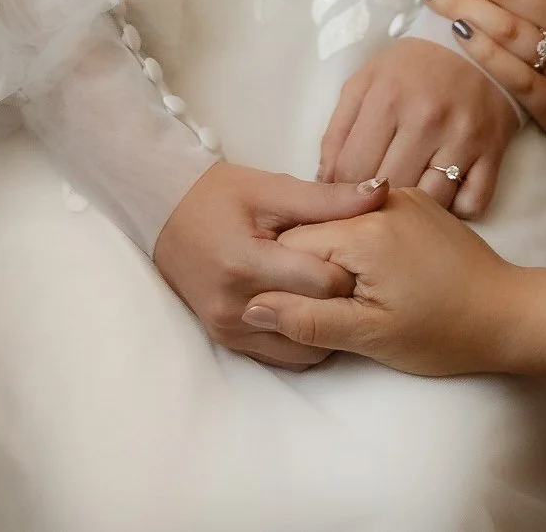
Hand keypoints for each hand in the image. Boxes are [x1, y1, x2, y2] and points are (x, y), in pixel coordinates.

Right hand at [153, 164, 387, 369]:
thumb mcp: (271, 188)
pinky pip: (280, 357)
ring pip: (302, 351)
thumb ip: (328, 198)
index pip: (321, 284)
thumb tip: (380, 191)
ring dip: (327, 328)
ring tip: (339, 299)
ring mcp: (229, 329)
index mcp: (246, 264)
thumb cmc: (218, 194)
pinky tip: (315, 313)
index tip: (366, 255)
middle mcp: (236, 306)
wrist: (164, 212)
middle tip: (363, 281)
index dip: (352, 270)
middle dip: (344, 303)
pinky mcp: (226, 340)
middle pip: (315, 322)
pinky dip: (304, 340)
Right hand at [243, 189, 528, 375]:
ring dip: (334, 254)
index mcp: (362, 232)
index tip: (296, 307)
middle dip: (309, 266)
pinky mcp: (415, 202)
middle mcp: (379, 200)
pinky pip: (367, 216)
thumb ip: (308, 319)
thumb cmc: (441, 332)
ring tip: (357, 292)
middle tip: (332, 305)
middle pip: (315, 227)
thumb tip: (254, 306)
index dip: (285, 278)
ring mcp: (400, 196)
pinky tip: (375, 274)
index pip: (292, 243)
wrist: (508, 312)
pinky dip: (359, 243)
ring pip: (340, 220)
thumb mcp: (370, 335)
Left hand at [317, 37, 517, 217]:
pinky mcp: (493, 151)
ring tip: (406, 202)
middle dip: (374, 205)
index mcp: (387, 99)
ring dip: (414, 212)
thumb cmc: (412, 67)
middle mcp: (427, 119)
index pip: (350, 171)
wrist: (476, 43)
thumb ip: (338, 130)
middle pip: (388, 192)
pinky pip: (472, 205)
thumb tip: (324, 182)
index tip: (344, 197)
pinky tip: (444, 195)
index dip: (340, 192)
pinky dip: (456, 210)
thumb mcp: (365, 82)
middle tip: (373, 205)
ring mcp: (463, 137)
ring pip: (428, 204)